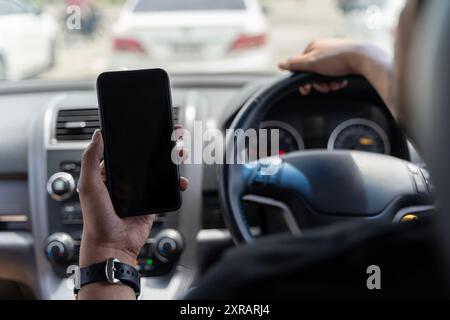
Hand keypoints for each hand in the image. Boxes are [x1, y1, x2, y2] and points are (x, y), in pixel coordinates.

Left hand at [77, 128, 188, 267]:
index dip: (137, 137)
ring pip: (160, 170)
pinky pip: (167, 188)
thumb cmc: (96, 219)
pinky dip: (177, 183)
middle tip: (173, 135)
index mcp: (109, 172)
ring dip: (172, 160)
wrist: (113, 245)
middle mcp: (125, 180)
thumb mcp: (88, 186)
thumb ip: (91, 159)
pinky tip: (180, 180)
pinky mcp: (153, 201)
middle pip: (147, 157)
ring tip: (180, 153)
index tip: (149, 126)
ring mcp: (141, 190)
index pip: (125, 149)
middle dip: (162, 145)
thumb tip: (97, 135)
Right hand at [279, 38, 393, 114]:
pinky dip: (337, 81)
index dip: (303, 80)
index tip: (306, 90)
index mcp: (313, 47)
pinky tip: (341, 82)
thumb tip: (280, 64)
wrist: (362, 59)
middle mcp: (323, 49)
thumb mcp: (311, 62)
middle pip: (313, 73)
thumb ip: (295, 64)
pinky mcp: (344, 62)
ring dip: (328, 84)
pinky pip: (335, 75)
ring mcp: (334, 55)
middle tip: (325, 88)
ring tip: (335, 85)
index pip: (301, 66)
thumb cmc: (337, 59)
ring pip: (324, 76)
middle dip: (319, 83)